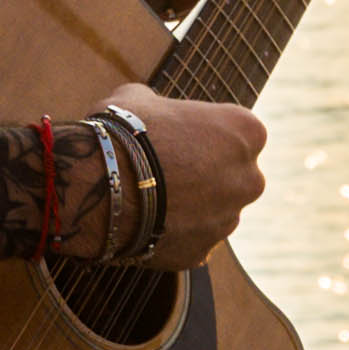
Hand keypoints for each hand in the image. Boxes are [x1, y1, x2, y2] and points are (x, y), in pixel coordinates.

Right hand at [100, 83, 264, 262]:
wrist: (99, 186)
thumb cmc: (122, 133)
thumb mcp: (140, 98)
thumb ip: (164, 105)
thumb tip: (155, 109)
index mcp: (246, 132)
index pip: (237, 131)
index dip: (206, 133)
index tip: (181, 136)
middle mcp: (249, 179)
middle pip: (234, 175)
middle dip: (208, 174)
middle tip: (168, 170)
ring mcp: (228, 220)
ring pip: (215, 211)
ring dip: (193, 206)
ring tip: (150, 199)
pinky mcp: (202, 251)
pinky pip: (191, 239)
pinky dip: (174, 233)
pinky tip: (144, 222)